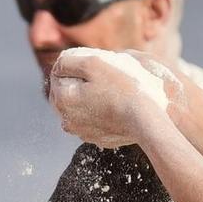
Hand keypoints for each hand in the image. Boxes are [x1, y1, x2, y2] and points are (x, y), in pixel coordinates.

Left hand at [47, 47, 184, 148]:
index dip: (72, 65)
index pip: (57, 76)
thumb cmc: (122, 88)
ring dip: (86, 98)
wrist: (145, 119)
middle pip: (65, 94)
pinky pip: (92, 121)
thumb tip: (58, 65)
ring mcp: (82, 133)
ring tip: (106, 89)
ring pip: (78, 108)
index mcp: (62, 100)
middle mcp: (66, 120)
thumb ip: (69, 62)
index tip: (88, 62)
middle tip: (96, 75)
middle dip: (76, 82)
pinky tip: (112, 105)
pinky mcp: (97, 139)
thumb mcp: (93, 63)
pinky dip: (98, 113)